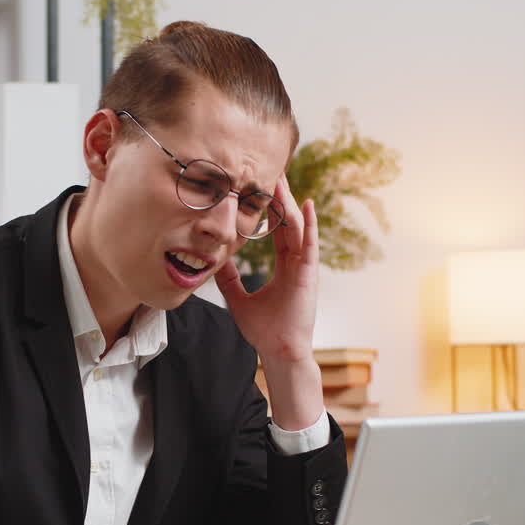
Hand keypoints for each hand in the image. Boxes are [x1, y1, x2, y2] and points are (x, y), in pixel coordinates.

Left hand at [215, 176, 317, 365]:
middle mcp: (296, 263)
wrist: (278, 352)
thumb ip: (229, 280)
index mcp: (284, 266)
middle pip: (289, 222)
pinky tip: (307, 204)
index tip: (261, 189)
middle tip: (272, 171)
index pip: (278, 230)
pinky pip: (309, 243)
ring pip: (298, 227)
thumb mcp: (238, 299)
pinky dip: (309, 223)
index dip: (271, 209)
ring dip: (290, 203)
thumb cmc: (264, 331)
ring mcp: (304, 267)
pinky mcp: (308, 275)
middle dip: (281, 197)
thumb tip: (216, 262)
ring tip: (281, 180)